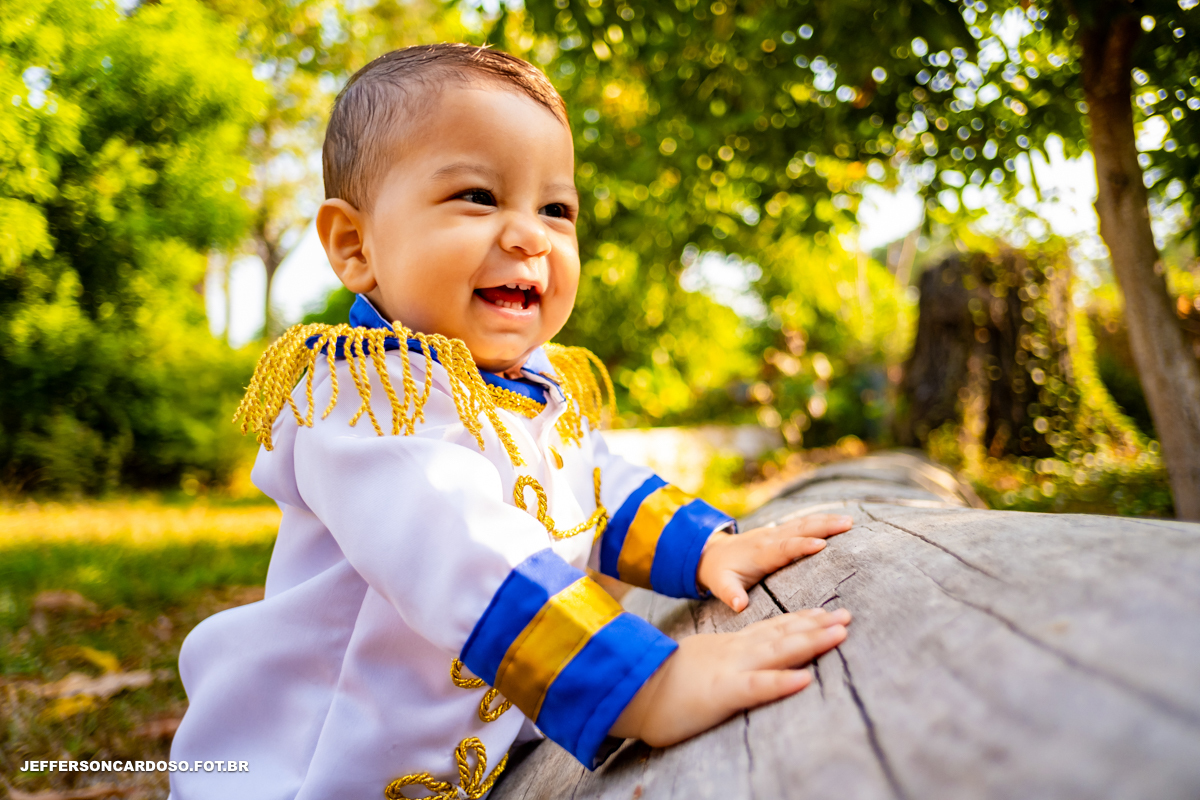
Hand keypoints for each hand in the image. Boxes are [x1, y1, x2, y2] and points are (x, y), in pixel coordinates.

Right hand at [610, 607, 850, 745]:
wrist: (632, 687)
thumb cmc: (667, 682)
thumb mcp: (705, 662)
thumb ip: (728, 657)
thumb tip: (749, 659)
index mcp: (732, 646)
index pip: (774, 628)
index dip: (804, 620)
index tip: (831, 612)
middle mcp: (737, 652)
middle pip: (784, 634)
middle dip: (818, 625)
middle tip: (848, 616)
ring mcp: (731, 669)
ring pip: (777, 652)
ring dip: (810, 642)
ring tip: (839, 634)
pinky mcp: (721, 693)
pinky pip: (756, 687)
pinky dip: (780, 683)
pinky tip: (805, 680)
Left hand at [697, 514, 853, 611]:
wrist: (712, 553)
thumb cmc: (720, 573)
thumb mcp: (721, 585)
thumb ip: (730, 594)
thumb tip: (739, 605)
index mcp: (760, 553)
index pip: (784, 548)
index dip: (802, 546)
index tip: (822, 545)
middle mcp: (770, 539)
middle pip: (799, 530)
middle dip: (823, 526)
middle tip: (848, 524)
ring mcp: (776, 532)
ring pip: (804, 523)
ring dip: (827, 520)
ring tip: (850, 520)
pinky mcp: (780, 531)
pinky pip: (803, 524)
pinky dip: (821, 520)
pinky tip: (838, 519)